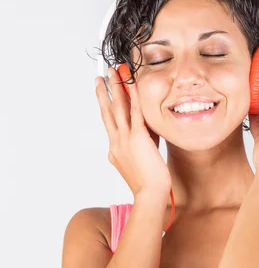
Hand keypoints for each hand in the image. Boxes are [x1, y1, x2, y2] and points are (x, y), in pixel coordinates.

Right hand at [95, 67, 171, 196]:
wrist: (150, 194)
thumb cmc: (149, 184)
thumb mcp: (141, 161)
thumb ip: (143, 145)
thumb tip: (148, 132)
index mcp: (115, 151)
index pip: (111, 125)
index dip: (106, 108)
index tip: (104, 96)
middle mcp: (116, 143)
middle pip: (107, 113)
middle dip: (103, 93)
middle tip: (99, 78)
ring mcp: (124, 140)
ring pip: (117, 108)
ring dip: (114, 88)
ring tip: (111, 73)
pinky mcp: (137, 138)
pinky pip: (134, 112)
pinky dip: (133, 97)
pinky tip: (131, 84)